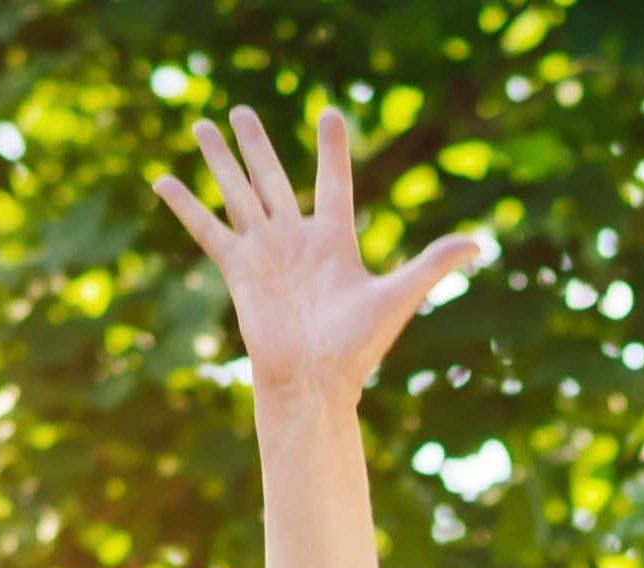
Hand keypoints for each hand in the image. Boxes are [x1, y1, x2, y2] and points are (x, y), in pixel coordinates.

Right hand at [151, 104, 487, 408]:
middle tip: (241, 110)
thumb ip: (433, 264)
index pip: (333, 181)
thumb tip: (480, 244)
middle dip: (257, 144)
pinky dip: (185, 205)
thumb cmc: (358, 347)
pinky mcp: (238, 269)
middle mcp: (295, 238)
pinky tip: (162, 179)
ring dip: (220, 159)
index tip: (331, 114)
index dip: (332, 149)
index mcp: (334, 239)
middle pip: (272, 177)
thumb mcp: (399, 296)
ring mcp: (264, 251)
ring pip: (238, 191)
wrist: (315, 382)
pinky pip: (207, 229)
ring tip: (204, 126)